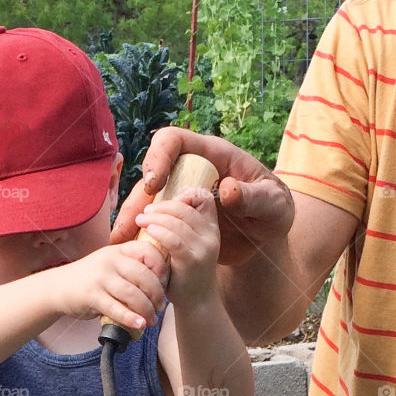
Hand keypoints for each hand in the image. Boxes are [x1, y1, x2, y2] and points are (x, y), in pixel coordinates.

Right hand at [45, 239, 167, 332]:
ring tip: (151, 320)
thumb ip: (131, 268)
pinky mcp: (91, 296)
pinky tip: (139, 324)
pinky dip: (131, 318)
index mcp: (119, 251)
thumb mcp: (110, 265)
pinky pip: (116, 309)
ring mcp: (100, 278)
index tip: (163, 284)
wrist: (57, 287)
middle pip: (144, 276)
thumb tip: (160, 286)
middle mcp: (110, 261)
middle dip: (157, 295)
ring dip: (146, 310)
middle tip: (160, 308)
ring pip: (133, 294)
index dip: (161, 268)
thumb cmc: (91, 279)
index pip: (149, 251)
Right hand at [110, 126, 295, 264]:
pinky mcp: (175, 219)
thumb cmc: (275, 212)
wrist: (268, 237)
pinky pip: (152, 222)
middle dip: (136, 199)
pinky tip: (131, 253)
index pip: (174, 142)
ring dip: (131, 221)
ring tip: (120, 244)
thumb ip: (254, 197)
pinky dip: (140, 236)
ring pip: (146, 201)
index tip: (154, 184)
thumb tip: (226, 189)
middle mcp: (190, 173)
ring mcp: (179, 196)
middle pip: (152, 176)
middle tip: (128, 225)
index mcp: (212, 156)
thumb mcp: (273, 206)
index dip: (158, 156)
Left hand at [136, 187, 219, 306]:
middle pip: (186, 208)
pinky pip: (175, 240)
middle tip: (146, 211)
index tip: (167, 202)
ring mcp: (204, 248)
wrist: (196, 301)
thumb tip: (158, 207)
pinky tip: (148, 231)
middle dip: (163, 206)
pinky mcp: (192, 261)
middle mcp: (211, 235)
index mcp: (211, 227)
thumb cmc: (185, 272)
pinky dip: (160, 232)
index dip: (185, 194)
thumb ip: (180, 227)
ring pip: (179, 222)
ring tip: (141, 219)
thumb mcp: (188, 245)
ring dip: (156, 217)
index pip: (203, 198)